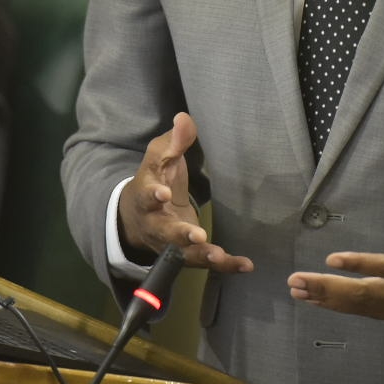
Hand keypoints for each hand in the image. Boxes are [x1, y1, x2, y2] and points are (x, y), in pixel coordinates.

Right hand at [119, 112, 252, 272]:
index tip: (163, 193)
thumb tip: (184, 118)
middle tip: (197, 235)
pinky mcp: (187, 254)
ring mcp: (170, 244)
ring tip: (219, 255)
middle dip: (180, 235)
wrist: (137, 217)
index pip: (147, 196)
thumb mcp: (159, 157)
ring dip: (201, 256)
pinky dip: (226, 265)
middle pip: (165, 233)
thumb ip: (173, 141)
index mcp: (146, 197)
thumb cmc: (154, 179)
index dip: (154, 195)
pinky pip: (205, 263)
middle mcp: (156, 225)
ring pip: (183, 255)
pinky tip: (246, 265)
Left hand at [288, 171, 383, 322]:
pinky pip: (369, 312)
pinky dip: (343, 307)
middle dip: (330, 289)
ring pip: (364, 307)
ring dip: (329, 299)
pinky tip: (320, 300)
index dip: (361, 264)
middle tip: (298, 281)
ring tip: (299, 289)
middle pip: (367, 294)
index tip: (333, 259)